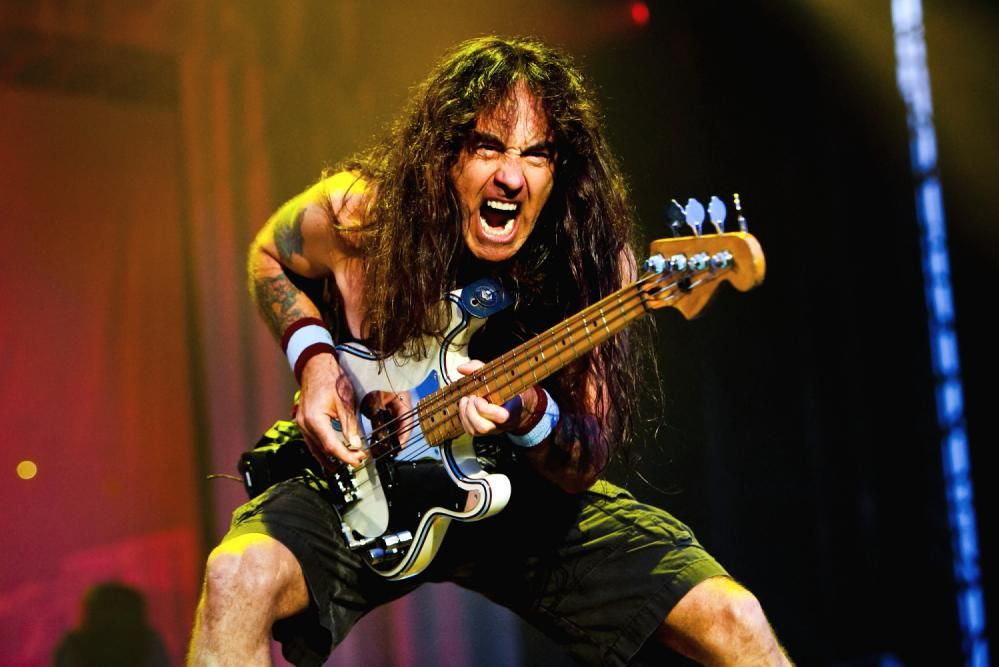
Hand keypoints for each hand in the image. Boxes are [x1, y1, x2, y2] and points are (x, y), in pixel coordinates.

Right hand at [296, 352, 365, 467]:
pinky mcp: (302, 422)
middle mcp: (304, 424)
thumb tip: (356, 445)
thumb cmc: (331, 380)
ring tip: (346, 463)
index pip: (331, 446)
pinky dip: (322, 450)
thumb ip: (350, 426)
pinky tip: (331, 456)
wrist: (316, 367)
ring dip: (330, 457)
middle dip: (342, 456)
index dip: (345, 456)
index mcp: (314, 419)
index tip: (358, 460)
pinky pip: (311, 441)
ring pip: (315, 448)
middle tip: (359, 458)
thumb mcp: (345, 403)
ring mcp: (301, 424)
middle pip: (323, 449)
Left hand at [455, 361, 536, 435]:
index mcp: (511, 411)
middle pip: (483, 427)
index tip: (479, 396)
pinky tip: (465, 406)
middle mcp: (502, 424)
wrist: (512, 401)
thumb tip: (460, 368)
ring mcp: (492, 429)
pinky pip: (469, 430)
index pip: (500, 417)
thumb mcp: (495, 376)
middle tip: (471, 398)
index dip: (484, 408)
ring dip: (465, 414)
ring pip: (474, 430)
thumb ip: (478, 368)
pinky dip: (463, 418)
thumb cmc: (503, 387)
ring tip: (466, 400)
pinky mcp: (483, 432)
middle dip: (471, 412)